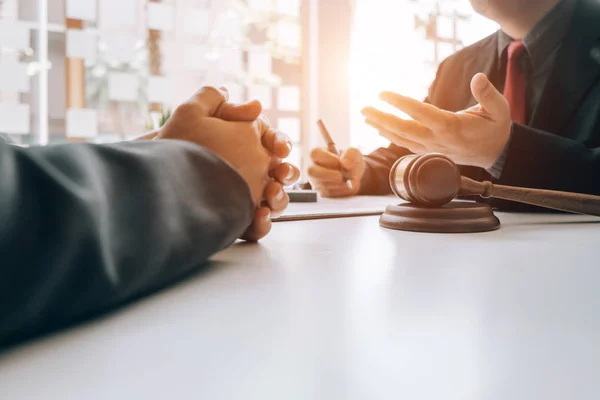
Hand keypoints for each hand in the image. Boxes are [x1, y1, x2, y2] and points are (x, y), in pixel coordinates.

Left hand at [155, 87, 299, 240]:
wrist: (156, 185)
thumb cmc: (172, 149)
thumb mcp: (190, 116)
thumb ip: (215, 101)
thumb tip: (244, 99)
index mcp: (240, 146)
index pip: (271, 143)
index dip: (279, 144)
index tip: (280, 148)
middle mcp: (245, 172)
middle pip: (278, 173)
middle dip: (286, 173)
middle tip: (280, 175)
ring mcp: (242, 198)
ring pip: (275, 200)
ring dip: (279, 198)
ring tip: (268, 196)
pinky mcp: (236, 223)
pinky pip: (258, 225)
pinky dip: (263, 223)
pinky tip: (257, 216)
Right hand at [308, 147, 363, 196]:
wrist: (354, 174)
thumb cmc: (350, 160)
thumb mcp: (355, 153)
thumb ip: (351, 154)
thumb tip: (345, 164)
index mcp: (319, 152)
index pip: (314, 154)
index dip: (327, 159)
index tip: (340, 162)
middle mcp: (313, 166)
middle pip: (311, 171)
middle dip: (328, 175)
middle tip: (341, 176)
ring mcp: (315, 180)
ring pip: (319, 184)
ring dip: (336, 184)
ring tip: (348, 180)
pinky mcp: (321, 191)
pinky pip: (326, 194)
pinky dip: (339, 191)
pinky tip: (346, 186)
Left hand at [361, 73, 511, 168]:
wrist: (496, 153)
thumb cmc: (495, 127)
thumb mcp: (499, 108)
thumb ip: (487, 94)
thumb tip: (478, 77)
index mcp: (451, 127)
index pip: (420, 112)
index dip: (400, 103)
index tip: (383, 93)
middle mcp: (437, 140)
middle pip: (403, 129)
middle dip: (382, 118)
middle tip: (364, 108)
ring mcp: (432, 148)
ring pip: (402, 139)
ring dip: (381, 127)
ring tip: (366, 117)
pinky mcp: (430, 152)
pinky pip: (406, 145)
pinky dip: (391, 137)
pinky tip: (379, 129)